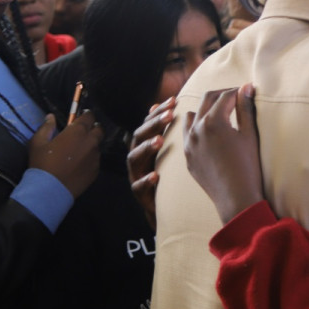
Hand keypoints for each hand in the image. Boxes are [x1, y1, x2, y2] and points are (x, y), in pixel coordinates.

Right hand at [29, 111, 103, 198]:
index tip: (82, 117)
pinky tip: (80, 164)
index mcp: (77, 132)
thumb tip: (51, 116)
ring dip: (91, 144)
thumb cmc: (42, 163)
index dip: (86, 115)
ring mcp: (95, 157)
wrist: (50, 189)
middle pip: (99, 130)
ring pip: (97, 146)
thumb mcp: (38, 143)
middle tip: (83, 132)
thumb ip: (46, 127)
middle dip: (93, 128)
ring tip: (79, 150)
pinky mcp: (96, 170)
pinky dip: (90, 158)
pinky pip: (95, 160)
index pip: (89, 117)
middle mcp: (90, 142)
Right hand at [127, 97, 176, 230]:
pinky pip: (138, 186)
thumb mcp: (166, 150)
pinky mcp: (139, 194)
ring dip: (146, 148)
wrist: (163, 208)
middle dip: (153, 124)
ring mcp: (135, 175)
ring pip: (134, 158)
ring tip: (160, 141)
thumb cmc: (167, 174)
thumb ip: (164, 130)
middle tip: (170, 115)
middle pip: (138, 136)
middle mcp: (137, 158)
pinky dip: (146, 180)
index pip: (148, 124)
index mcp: (144, 146)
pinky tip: (156, 175)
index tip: (174, 100)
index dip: (158, 112)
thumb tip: (164, 104)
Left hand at [184, 84, 263, 224]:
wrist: (235, 198)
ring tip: (221, 113)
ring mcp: (189, 143)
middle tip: (237, 96)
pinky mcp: (187, 156)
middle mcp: (196, 129)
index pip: (226, 96)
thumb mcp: (250, 135)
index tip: (248, 90)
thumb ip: (246, 108)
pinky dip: (197, 127)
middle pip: (207, 100)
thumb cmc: (248, 166)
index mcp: (214, 122)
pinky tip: (210, 132)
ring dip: (206, 110)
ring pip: (192, 116)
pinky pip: (188, 134)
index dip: (239, 91)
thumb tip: (246, 87)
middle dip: (223, 95)